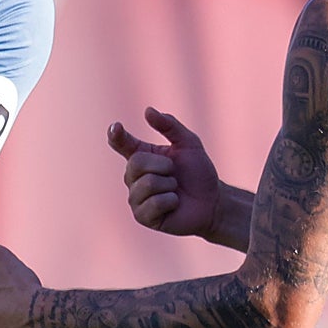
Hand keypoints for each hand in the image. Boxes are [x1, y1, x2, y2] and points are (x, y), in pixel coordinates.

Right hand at [107, 107, 219, 239]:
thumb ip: (169, 125)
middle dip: (163, 166)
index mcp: (141, 157)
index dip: (116, 135)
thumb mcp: (189, 143)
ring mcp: (135, 197)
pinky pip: (153, 203)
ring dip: (169, 185)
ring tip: (175, 190)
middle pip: (136, 163)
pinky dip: (171, 201)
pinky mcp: (142, 216)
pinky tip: (174, 204)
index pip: (121, 144)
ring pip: (146, 184)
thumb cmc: (198, 172)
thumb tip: (148, 110)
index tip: (116, 127)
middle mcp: (133, 177)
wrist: (212, 201)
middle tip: (174, 173)